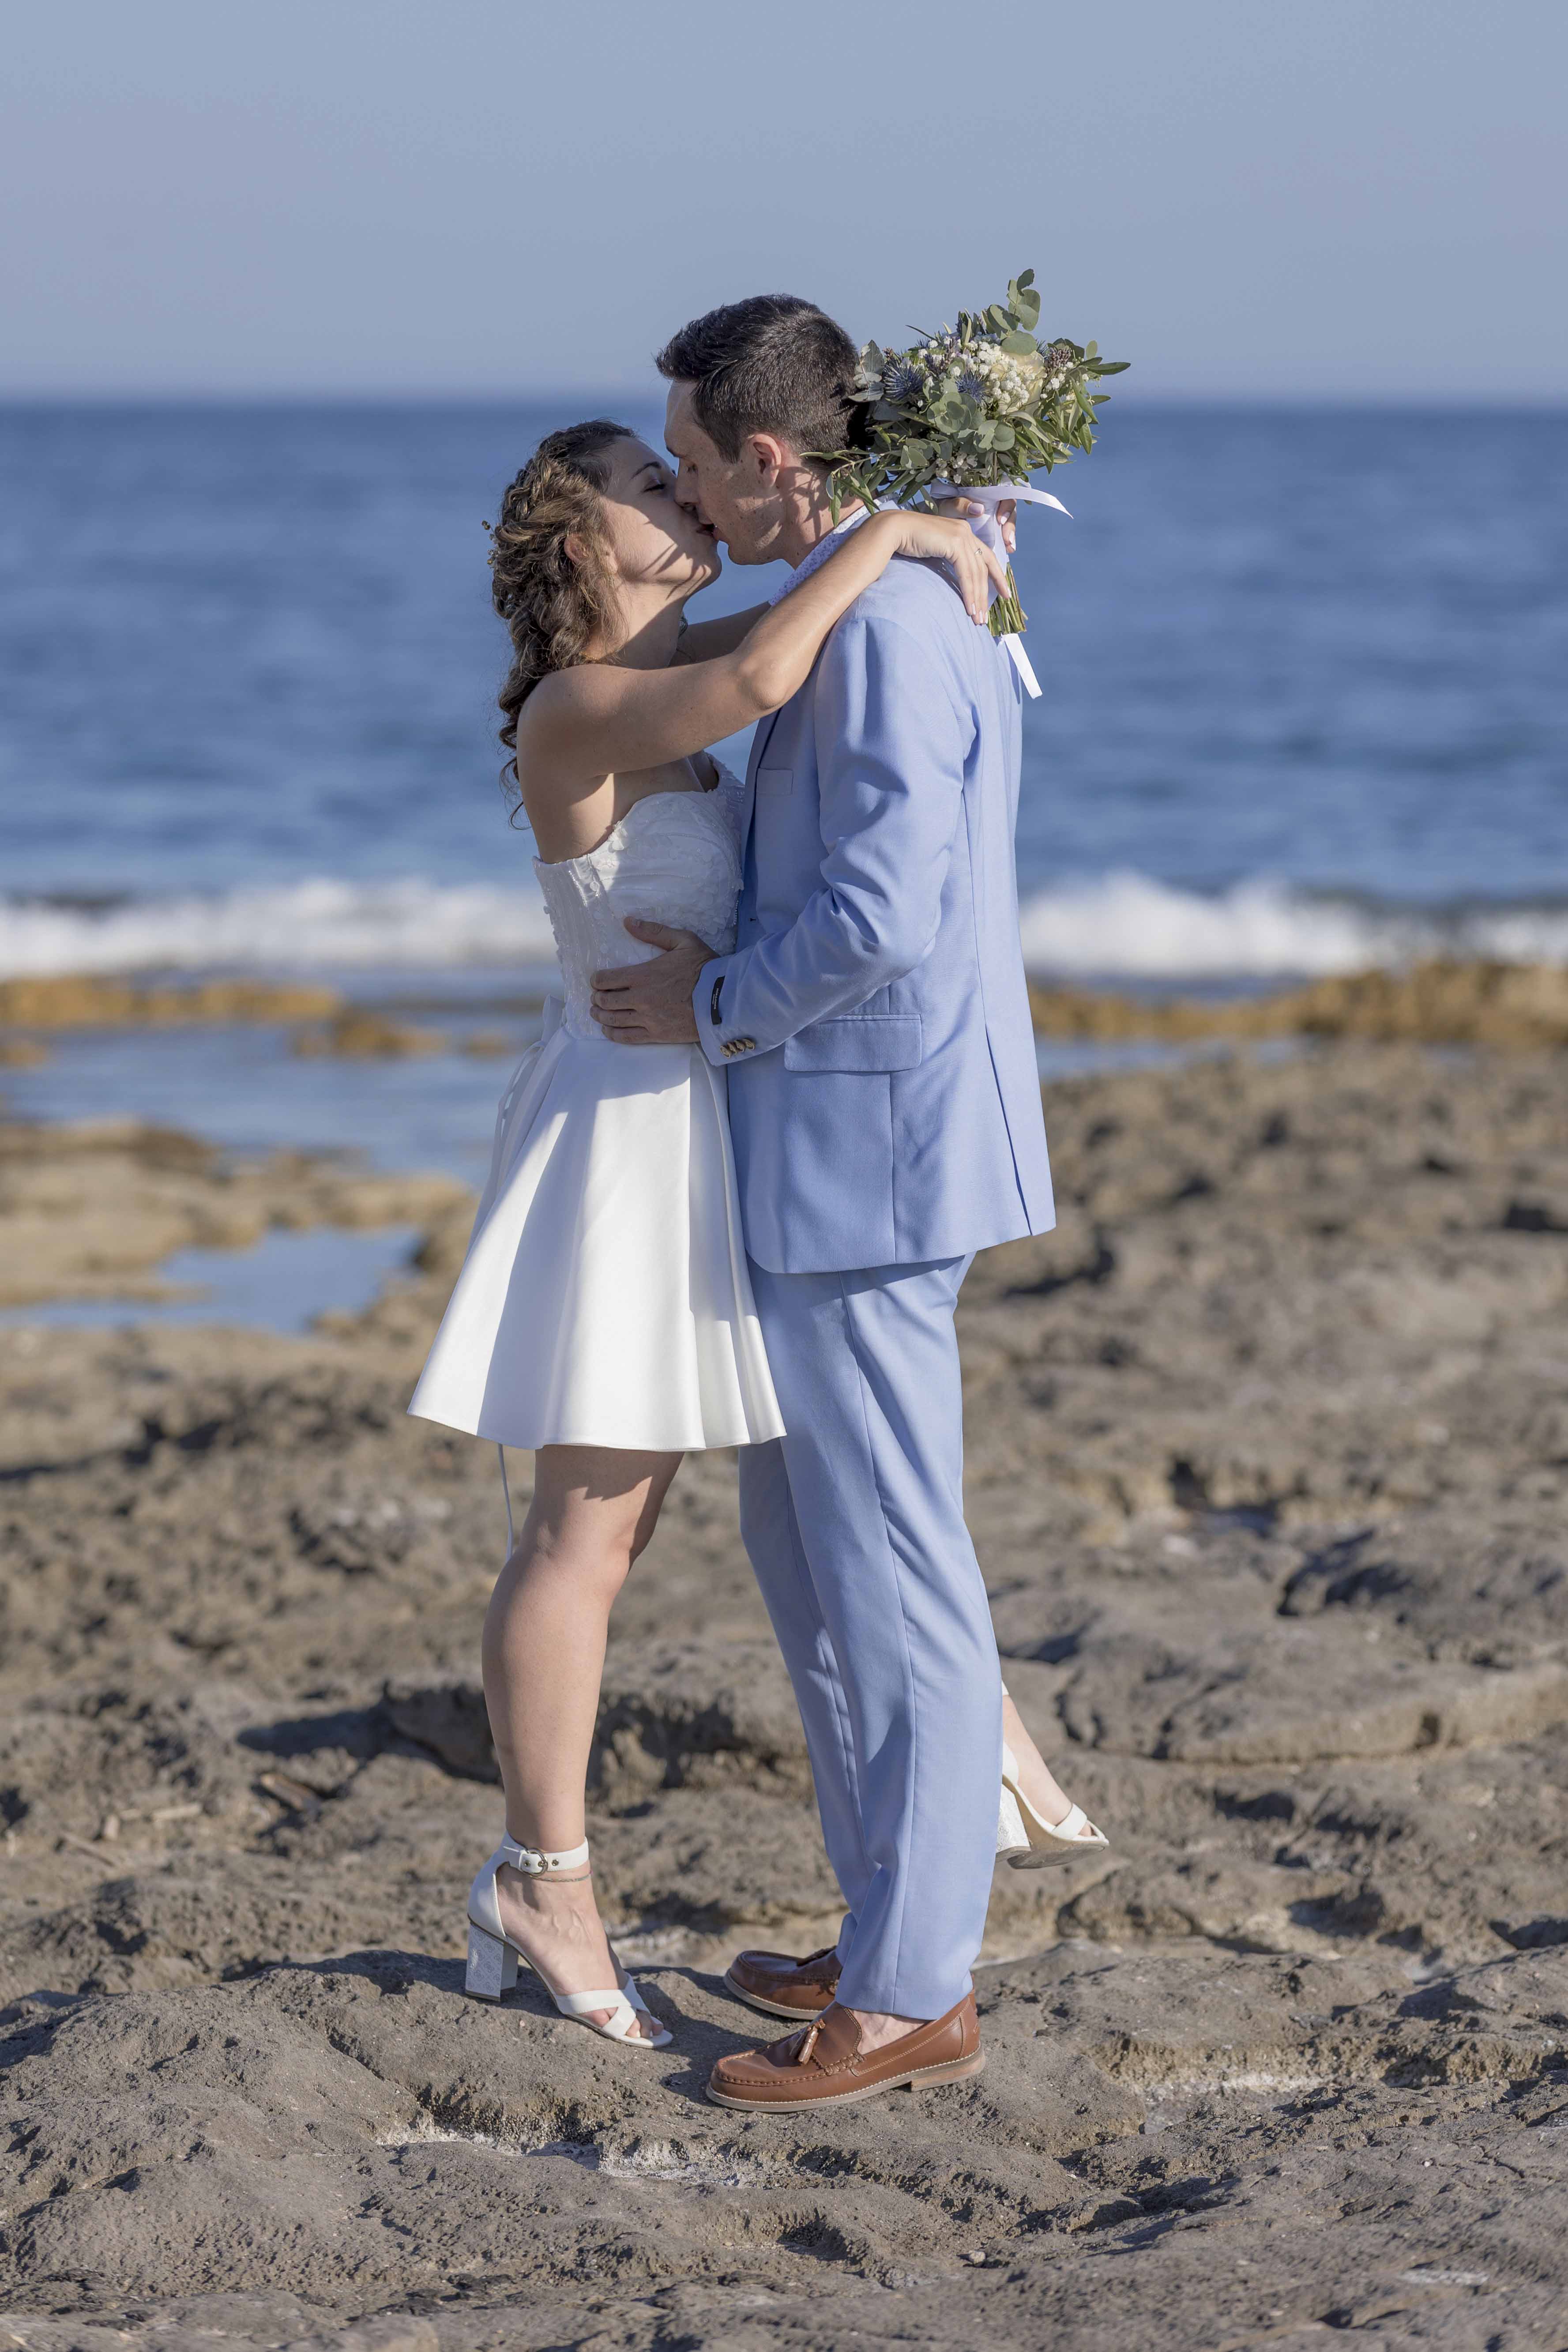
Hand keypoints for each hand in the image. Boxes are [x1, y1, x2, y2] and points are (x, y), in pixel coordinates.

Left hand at [590, 920, 710, 1043]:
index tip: (596, 980)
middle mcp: (640, 999)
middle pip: (606, 1000)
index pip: (606, 979)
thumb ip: (654, 931)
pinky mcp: (656, 1035)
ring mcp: (647, 1019)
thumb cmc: (704, 968)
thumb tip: (628, 921)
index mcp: (642, 975)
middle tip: (596, 996)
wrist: (723, 999)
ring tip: (597, 1012)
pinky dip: (613, 1034)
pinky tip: (608, 1030)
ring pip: (613, 1020)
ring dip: (600, 1015)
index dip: (596, 980)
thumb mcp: (682, 940)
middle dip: (597, 997)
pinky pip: (627, 1037)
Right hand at [887, 510, 1008, 623]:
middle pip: (983, 568)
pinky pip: (966, 574)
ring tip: (977, 619)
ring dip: (977, 599)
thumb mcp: (935, 551)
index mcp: (963, 532)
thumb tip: (960, 579)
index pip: (986, 557)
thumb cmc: (908, 543)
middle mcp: (965, 531)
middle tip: (985, 617)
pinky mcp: (954, 542)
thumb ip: (949, 558)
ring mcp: (961, 535)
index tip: (1005, 594)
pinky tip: (969, 609)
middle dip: (986, 595)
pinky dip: (969, 593)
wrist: (894, 531)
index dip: (997, 577)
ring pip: (976, 573)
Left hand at [935, 495, 1016, 554]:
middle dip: (1010, 528)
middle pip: (1009, 513)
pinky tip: (1005, 552)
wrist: (934, 521)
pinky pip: (1000, 537)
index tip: (1001, 520)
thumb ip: (961, 505)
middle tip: (1008, 541)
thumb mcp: (947, 505)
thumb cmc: (940, 509)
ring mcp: (992, 519)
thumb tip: (980, 509)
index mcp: (985, 493)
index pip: (1004, 497)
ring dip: (1009, 538)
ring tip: (1009, 548)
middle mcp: (993, 505)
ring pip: (1007, 526)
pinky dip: (1003, 545)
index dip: (1007, 508)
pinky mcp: (989, 532)